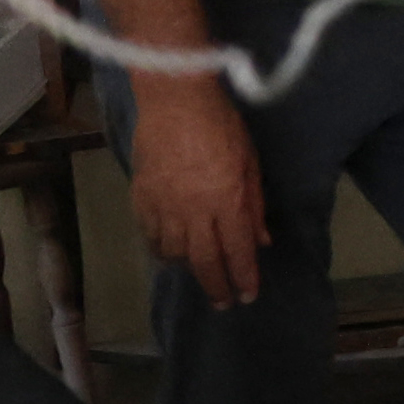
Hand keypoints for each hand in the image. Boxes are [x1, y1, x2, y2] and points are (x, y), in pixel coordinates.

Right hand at [125, 72, 269, 309]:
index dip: (244, 278)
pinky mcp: (142, 198)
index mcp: (227, 202)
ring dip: (187, 268)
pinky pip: (150, 235)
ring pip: (174, 254)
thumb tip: (261, 240)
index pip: (238, 252)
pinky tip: (167, 253)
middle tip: (223, 304)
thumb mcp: (250, 162)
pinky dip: (160, 249)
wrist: (175, 100)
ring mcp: (165, 207)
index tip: (248, 296)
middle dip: (216, 287)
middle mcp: (195, 212)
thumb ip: (254, 204)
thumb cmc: (222, 125)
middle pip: (205, 262)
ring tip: (197, 272)